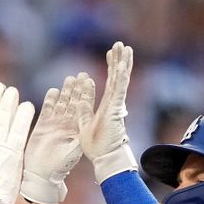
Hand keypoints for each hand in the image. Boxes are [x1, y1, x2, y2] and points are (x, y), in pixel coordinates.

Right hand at [21, 73, 91, 203]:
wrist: (41, 173)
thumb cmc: (59, 165)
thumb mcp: (73, 149)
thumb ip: (79, 135)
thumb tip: (86, 123)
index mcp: (77, 128)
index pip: (84, 107)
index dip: (86, 93)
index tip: (89, 80)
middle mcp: (67, 124)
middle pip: (73, 101)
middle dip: (77, 88)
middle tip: (81, 74)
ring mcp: (54, 124)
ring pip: (61, 103)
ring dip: (65, 91)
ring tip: (69, 78)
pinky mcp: (42, 125)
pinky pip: (46, 109)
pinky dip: (50, 100)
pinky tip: (53, 91)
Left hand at [76, 42, 138, 183]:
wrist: (103, 159)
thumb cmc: (96, 147)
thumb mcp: (83, 126)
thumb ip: (83, 113)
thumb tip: (79, 101)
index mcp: (106, 106)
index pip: (109, 82)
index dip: (110, 68)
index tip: (110, 54)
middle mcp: (113, 103)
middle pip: (117, 77)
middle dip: (118, 60)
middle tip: (119, 45)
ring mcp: (115, 105)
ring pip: (120, 80)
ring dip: (122, 63)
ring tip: (124, 47)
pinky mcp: (115, 109)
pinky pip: (118, 90)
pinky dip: (121, 77)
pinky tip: (122, 64)